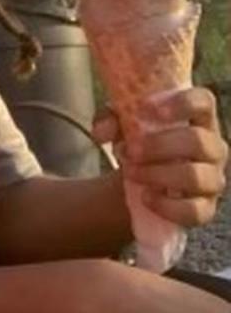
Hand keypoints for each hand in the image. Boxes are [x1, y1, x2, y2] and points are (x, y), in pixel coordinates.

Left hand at [93, 87, 227, 227]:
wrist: (143, 181)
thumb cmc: (141, 142)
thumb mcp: (123, 124)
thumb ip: (110, 120)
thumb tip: (100, 132)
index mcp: (199, 118)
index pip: (204, 101)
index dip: (181, 103)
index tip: (147, 108)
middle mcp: (213, 147)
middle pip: (198, 141)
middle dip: (159, 145)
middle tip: (130, 150)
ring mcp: (212, 179)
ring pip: (195, 176)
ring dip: (158, 174)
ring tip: (131, 172)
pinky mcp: (205, 209)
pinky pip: (194, 211)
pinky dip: (166, 205)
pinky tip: (145, 197)